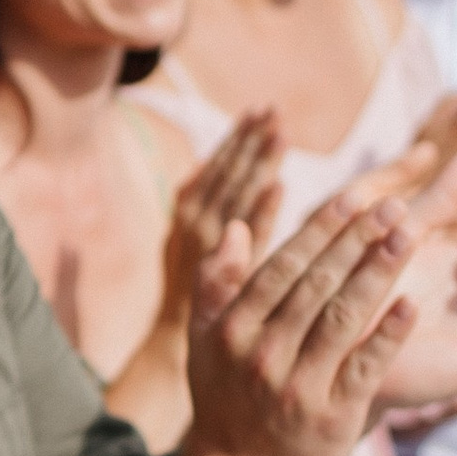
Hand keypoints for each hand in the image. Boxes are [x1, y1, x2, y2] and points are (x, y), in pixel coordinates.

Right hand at [156, 107, 283, 331]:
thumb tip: (211, 162)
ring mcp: (209, 250)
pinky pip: (247, 239)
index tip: (264, 108)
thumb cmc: (191, 294)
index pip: (222, 165)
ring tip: (280, 132)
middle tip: (277, 109)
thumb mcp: (191, 242)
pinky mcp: (226, 275)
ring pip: (237, 197)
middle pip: (230, 175)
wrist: (176, 347)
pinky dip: (260, 211)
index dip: (241, 136)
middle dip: (253, 140)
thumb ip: (204, 203)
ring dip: (258, 163)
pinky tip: (278, 188)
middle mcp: (197, 225)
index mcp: (190, 211)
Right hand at [181, 183, 444, 455]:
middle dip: (359, 240)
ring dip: (379, 272)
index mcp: (233, 328)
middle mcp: (262, 353)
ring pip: (343, 317)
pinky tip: (412, 305)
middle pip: (317, 284)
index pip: (284, 266)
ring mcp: (296, 386)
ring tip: (411, 236)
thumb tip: (240, 227)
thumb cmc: (225, 405)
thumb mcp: (204, 344)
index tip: (357, 195)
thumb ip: (216, 284)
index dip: (322, 229)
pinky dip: (389, 335)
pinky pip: (364, 367)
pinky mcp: (330, 417)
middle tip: (397, 205)